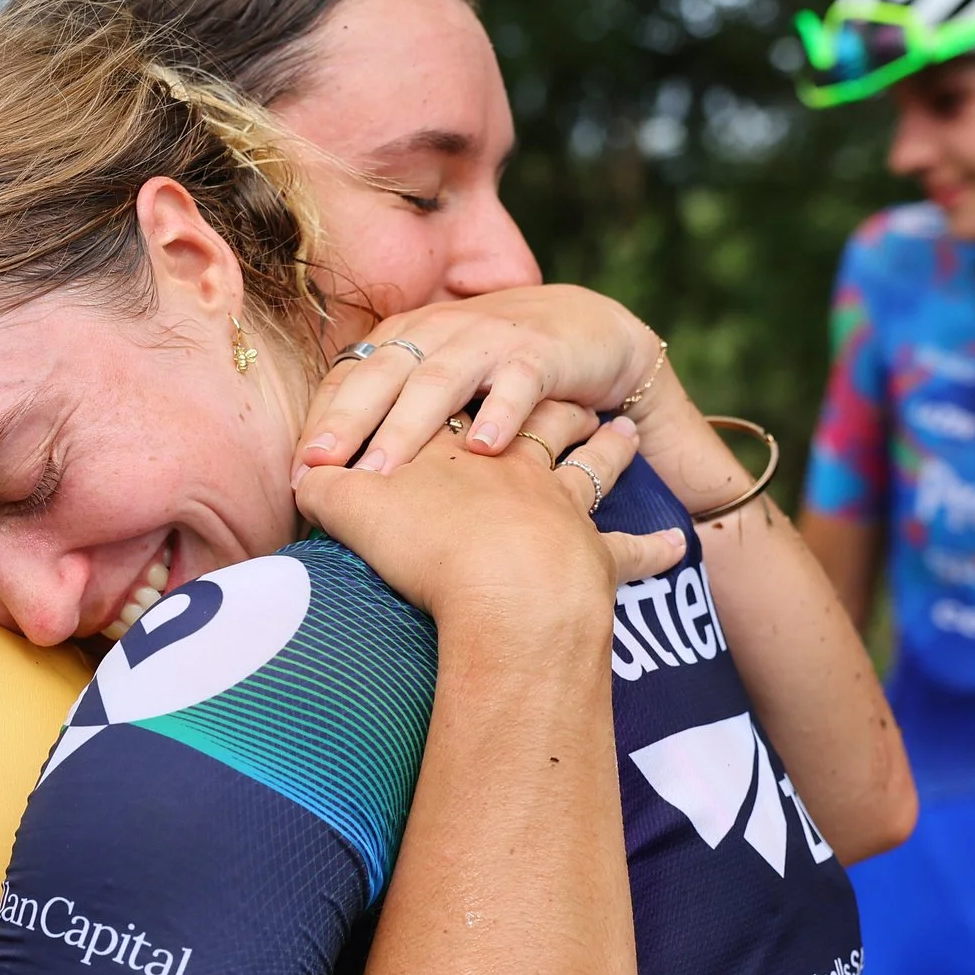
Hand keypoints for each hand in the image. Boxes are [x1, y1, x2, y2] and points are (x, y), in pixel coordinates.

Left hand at [295, 286, 660, 477]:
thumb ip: (394, 419)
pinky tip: (486, 450)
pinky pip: (515, 384)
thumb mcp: (438, 387)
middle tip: (318, 469)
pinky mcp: (539, 354)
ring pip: (438, 381)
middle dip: (346, 422)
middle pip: (381, 377)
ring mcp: (487, 340)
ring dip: (407, 427)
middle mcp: (436, 332)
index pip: (348, 379)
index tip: (297, 473)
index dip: (321, 423)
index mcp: (402, 340)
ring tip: (380, 471)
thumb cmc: (496, 373)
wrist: (590, 331)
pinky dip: (501, 413)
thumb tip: (333, 482)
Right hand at [296, 417, 682, 629]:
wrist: (500, 587)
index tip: (477, 386)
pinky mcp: (591, 557)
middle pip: (532, 408)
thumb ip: (322, 494)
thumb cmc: (422, 545)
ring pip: (590, 460)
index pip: (463, 401)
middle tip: (564, 390)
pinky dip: (653, 551)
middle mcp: (514, 460)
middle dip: (542, 397)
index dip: (468, 392)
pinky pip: (629, 552)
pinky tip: (679, 548)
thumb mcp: (352, 511)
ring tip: (618, 435)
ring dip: (605, 451)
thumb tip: (296, 486)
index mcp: (457, 441)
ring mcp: (558, 502)